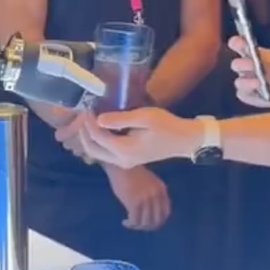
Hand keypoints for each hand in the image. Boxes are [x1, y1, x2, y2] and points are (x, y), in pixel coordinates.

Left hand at [55, 108, 192, 169]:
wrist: (184, 141)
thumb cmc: (167, 126)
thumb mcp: (145, 117)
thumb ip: (121, 119)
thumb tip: (99, 119)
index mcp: (124, 150)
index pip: (97, 137)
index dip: (90, 122)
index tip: (88, 106)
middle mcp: (120, 160)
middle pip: (92, 149)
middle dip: (84, 132)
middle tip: (84, 114)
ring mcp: (124, 163)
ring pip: (97, 153)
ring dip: (90, 137)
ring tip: (90, 119)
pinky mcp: (127, 161)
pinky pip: (105, 153)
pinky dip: (98, 142)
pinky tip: (101, 128)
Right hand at [106, 165, 171, 231]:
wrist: (120, 163)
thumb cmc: (130, 170)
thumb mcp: (148, 181)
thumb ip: (152, 193)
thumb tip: (149, 211)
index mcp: (161, 189)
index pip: (165, 212)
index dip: (158, 221)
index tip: (149, 223)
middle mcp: (156, 196)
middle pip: (156, 220)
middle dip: (148, 226)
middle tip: (138, 226)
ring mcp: (146, 200)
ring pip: (145, 222)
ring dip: (137, 226)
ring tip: (130, 224)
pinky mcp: (134, 203)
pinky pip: (135, 220)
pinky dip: (130, 224)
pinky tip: (125, 222)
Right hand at [228, 36, 269, 109]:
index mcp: (249, 54)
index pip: (237, 45)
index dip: (236, 42)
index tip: (238, 41)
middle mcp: (243, 68)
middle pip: (236, 64)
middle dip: (243, 63)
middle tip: (253, 63)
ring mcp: (243, 82)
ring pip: (240, 82)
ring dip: (248, 82)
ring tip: (259, 82)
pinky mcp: (245, 95)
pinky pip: (244, 94)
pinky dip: (251, 92)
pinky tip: (259, 90)